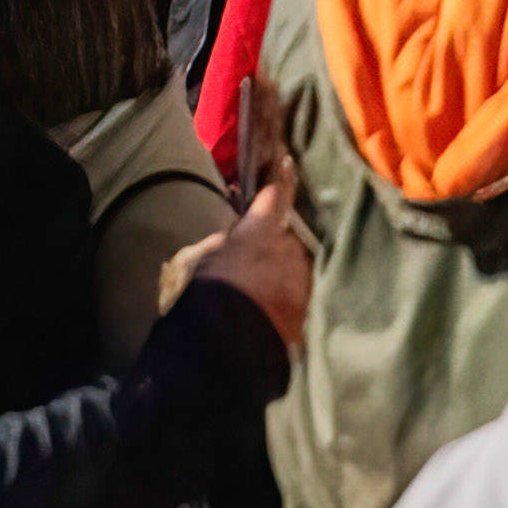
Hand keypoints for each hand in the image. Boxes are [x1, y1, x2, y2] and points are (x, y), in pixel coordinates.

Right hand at [162, 174, 318, 341]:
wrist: (227, 346)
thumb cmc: (207, 296)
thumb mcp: (200, 259)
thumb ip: (223, 241)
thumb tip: (233, 235)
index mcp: (260, 230)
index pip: (276, 193)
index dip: (281, 177)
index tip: (287, 161)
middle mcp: (287, 247)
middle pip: (283, 235)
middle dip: (271, 243)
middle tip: (251, 260)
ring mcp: (300, 277)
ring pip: (292, 263)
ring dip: (280, 270)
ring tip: (257, 292)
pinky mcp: (307, 304)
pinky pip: (297, 290)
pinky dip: (286, 294)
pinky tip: (268, 309)